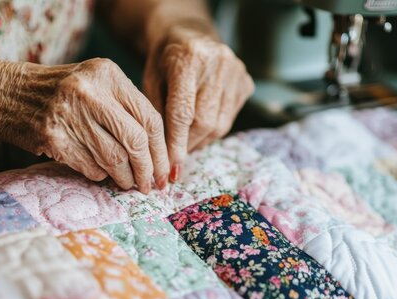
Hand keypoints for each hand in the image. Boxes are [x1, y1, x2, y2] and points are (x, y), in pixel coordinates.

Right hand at [0, 58, 169, 192]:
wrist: (4, 93)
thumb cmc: (58, 92)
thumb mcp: (94, 84)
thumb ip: (124, 108)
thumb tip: (157, 154)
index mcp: (107, 74)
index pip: (150, 118)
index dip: (161, 150)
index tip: (165, 169)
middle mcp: (90, 91)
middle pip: (136, 140)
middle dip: (147, 170)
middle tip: (149, 185)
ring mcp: (70, 114)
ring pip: (114, 158)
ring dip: (124, 177)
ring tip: (127, 183)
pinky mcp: (54, 137)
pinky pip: (90, 166)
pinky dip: (100, 175)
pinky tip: (101, 174)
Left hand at [143, 27, 253, 180]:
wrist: (189, 34)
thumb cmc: (164, 60)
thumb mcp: (150, 80)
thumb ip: (156, 113)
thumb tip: (162, 156)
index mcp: (188, 59)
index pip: (183, 112)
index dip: (177, 143)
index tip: (170, 167)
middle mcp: (218, 63)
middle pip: (205, 121)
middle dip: (188, 146)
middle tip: (175, 159)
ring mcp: (236, 72)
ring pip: (220, 124)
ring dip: (201, 141)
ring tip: (186, 144)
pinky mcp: (246, 82)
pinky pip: (230, 118)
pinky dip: (213, 129)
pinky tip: (200, 126)